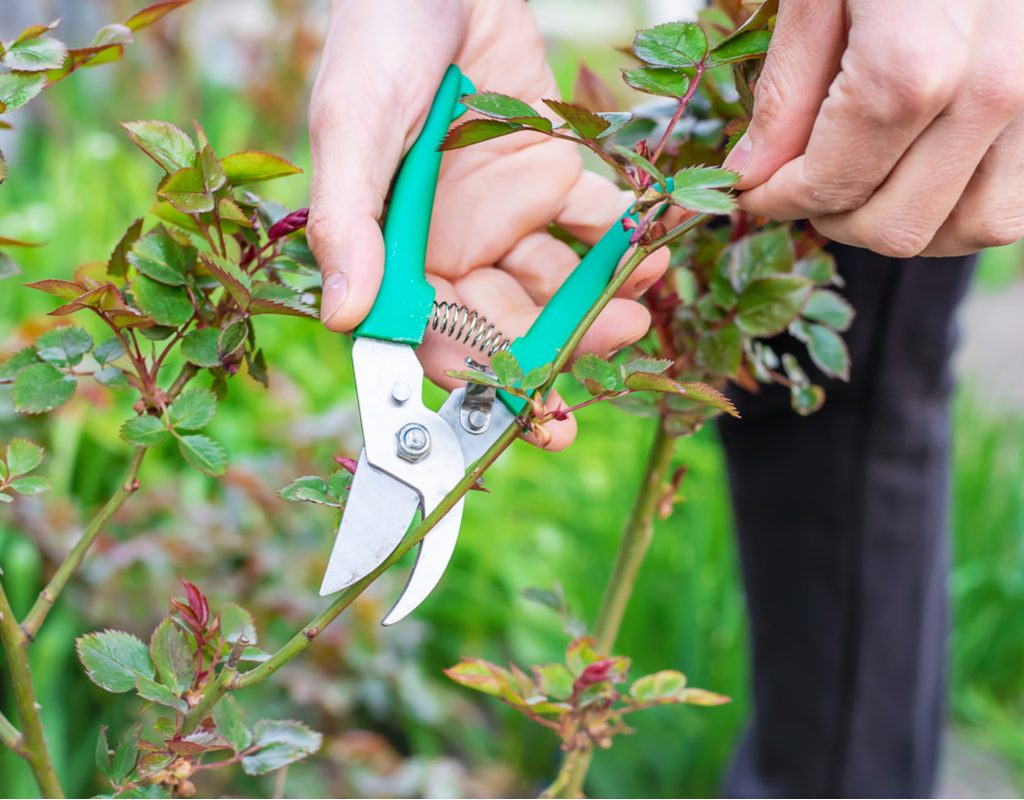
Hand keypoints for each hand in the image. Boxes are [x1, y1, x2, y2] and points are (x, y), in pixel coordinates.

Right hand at [307, 0, 668, 448]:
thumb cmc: (380, 34)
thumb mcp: (354, 123)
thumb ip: (346, 219)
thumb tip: (345, 317)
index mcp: (392, 251)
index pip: (434, 337)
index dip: (481, 384)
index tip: (538, 418)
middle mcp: (448, 245)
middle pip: (507, 323)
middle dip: (560, 343)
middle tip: (614, 343)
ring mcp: (503, 214)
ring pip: (555, 282)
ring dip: (601, 298)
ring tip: (643, 294)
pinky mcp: (550, 176)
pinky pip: (589, 224)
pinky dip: (621, 240)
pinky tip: (651, 250)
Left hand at [723, 0, 1023, 256]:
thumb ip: (786, 90)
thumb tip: (753, 174)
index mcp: (915, 68)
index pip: (831, 186)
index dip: (779, 201)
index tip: (754, 191)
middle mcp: (996, 95)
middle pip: (897, 226)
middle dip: (834, 217)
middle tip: (803, 186)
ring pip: (974, 226)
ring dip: (907, 220)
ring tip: (866, 181)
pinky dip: (969, 200)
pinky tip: (927, 169)